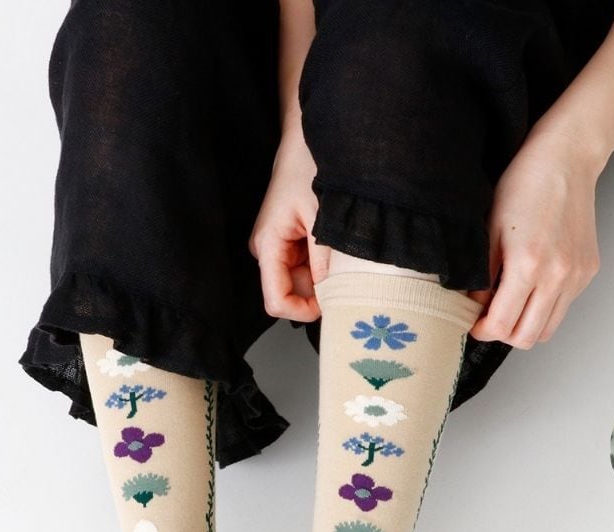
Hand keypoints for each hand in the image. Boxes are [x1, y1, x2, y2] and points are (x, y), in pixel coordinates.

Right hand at [249, 129, 330, 321]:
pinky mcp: (288, 243)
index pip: (276, 301)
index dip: (303, 311)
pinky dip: (324, 267)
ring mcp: (277, 247)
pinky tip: (335, 247)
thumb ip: (324, 261)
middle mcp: (267, 250)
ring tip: (341, 253)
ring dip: (323, 278)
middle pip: (290, 295)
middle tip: (346, 276)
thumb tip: (332, 297)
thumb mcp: (323, 217)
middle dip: (318, 293)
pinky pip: (307, 269)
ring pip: (301, 284)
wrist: (305, 139)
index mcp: (268, 244)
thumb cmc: (309, 166)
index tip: (331, 305)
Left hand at [469, 124, 602, 348]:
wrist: (566, 160)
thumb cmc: (523, 186)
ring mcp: (577, 276)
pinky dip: (543, 308)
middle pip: (527, 337)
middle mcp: (558, 276)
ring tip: (510, 304)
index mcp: (528, 266)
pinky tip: (532, 286)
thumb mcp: (489, 230)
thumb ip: (481, 277)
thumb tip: (475, 308)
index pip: (502, 326)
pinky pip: (562, 308)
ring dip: (525, 326)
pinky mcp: (588, 272)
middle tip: (489, 318)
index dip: (482, 330)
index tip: (473, 323)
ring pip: (547, 329)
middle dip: (503, 334)